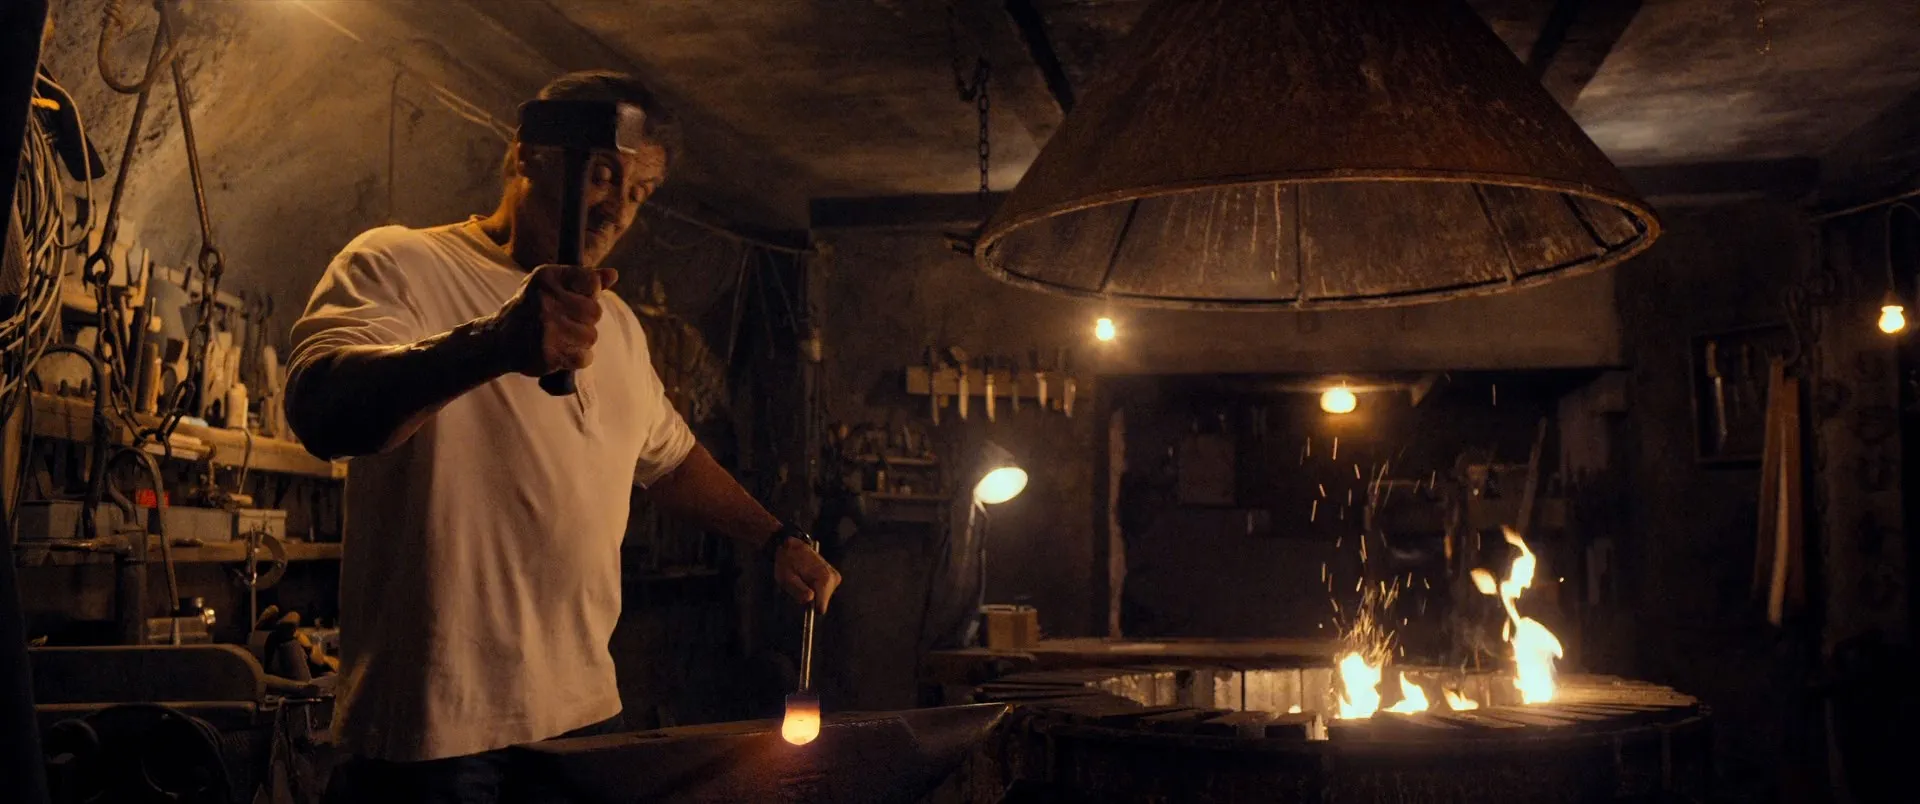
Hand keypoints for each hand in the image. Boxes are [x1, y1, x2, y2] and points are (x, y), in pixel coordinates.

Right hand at [489, 264, 617, 376]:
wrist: (498, 340)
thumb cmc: (531, 308)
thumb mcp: (551, 284)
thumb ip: (584, 278)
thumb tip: (613, 275)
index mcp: (546, 278)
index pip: (592, 282)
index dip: (591, 294)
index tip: (578, 299)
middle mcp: (545, 301)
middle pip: (595, 312)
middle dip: (586, 320)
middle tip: (567, 322)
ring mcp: (546, 328)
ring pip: (591, 336)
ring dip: (581, 340)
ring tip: (562, 337)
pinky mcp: (548, 354)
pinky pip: (585, 357)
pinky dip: (578, 358)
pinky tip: (563, 352)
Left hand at [775, 539, 841, 612]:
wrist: (792, 545)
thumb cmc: (787, 561)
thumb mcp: (786, 578)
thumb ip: (798, 590)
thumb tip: (810, 600)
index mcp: (824, 580)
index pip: (821, 607)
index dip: (809, 607)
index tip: (801, 597)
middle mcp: (834, 578)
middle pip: (822, 602)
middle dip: (810, 597)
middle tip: (799, 583)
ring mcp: (835, 577)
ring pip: (823, 597)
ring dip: (812, 591)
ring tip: (802, 578)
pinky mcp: (834, 576)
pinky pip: (824, 591)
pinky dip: (815, 587)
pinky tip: (808, 577)